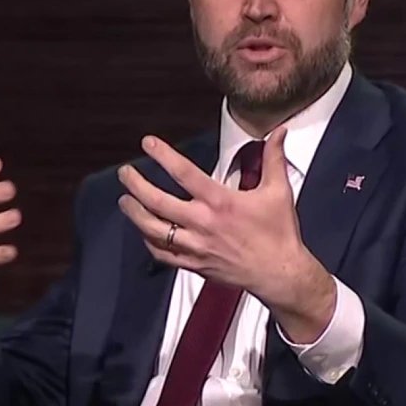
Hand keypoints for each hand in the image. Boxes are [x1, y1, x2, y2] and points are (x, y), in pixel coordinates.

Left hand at [116, 129, 334, 341]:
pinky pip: (162, 253)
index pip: (184, 173)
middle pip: (158, 201)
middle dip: (136, 185)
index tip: (147, 143)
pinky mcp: (193, 264)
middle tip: (125, 173)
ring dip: (134, 213)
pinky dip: (149, 241)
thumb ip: (274, 159)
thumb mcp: (278, 191)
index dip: (163, 155)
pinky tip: (143, 230)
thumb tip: (280, 132)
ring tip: (125, 200)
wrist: (279, 274)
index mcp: (221, 202)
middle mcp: (203, 223)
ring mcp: (195, 245)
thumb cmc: (279, 233)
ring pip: (153, 229)